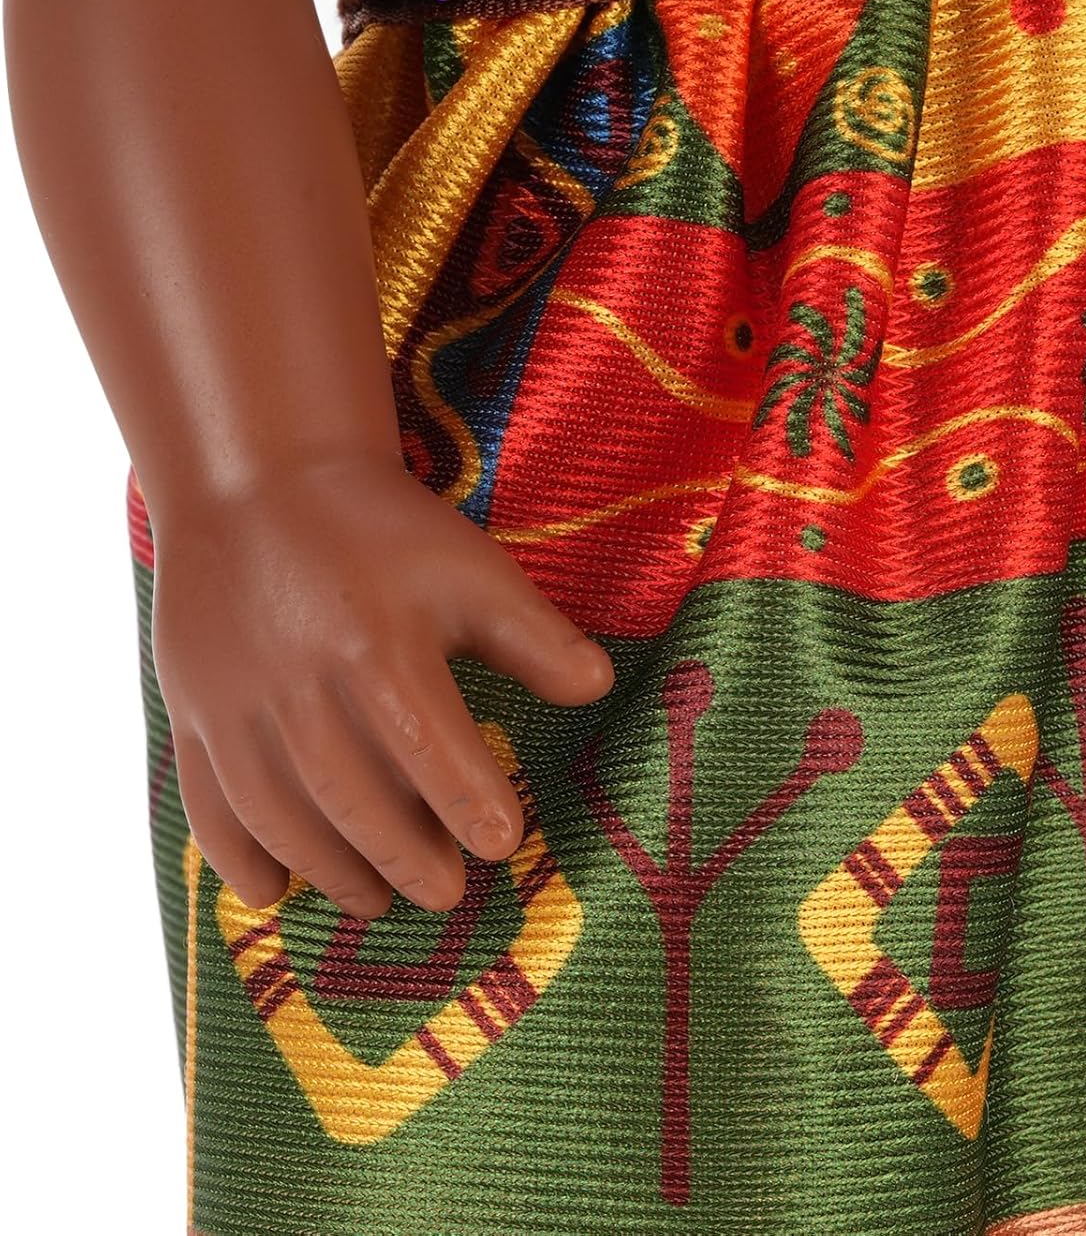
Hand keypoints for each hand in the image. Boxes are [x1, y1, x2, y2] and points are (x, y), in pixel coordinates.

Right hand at [148, 451, 614, 918]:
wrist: (256, 480)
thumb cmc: (378, 529)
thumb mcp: (469, 569)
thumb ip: (533, 636)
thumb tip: (600, 687)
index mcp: (379, 646)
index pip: (433, 753)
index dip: (473, 805)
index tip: (504, 842)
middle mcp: (300, 683)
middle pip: (356, 800)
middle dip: (407, 859)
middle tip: (446, 894)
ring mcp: (235, 702)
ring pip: (281, 815)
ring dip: (331, 870)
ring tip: (375, 899)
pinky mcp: (190, 709)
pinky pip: (207, 803)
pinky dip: (236, 859)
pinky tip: (274, 892)